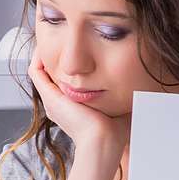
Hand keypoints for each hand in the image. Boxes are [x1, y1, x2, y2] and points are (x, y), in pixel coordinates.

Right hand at [27, 48, 129, 166]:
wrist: (103, 141)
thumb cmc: (114, 132)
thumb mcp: (118, 106)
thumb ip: (124, 94)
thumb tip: (143, 86)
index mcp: (73, 108)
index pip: (65, 82)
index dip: (69, 66)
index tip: (81, 52)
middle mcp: (59, 104)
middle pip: (51, 75)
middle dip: (58, 57)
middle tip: (67, 41)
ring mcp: (52, 100)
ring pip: (41, 71)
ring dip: (47, 54)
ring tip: (56, 38)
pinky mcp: (49, 96)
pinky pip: (35, 71)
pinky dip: (39, 56)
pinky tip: (49, 44)